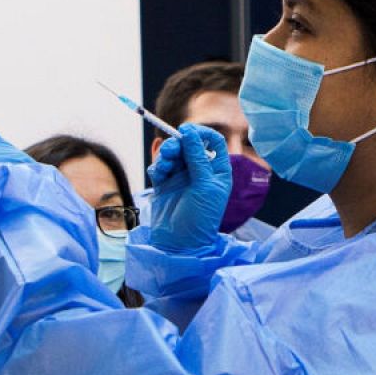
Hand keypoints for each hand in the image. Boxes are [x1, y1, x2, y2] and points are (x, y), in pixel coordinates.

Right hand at [146, 124, 230, 252]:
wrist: (180, 243)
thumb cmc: (200, 216)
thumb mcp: (204, 185)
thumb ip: (197, 157)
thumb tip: (189, 132)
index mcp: (217, 170)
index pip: (213, 141)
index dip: (201, 133)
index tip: (187, 131)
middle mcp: (200, 171)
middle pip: (188, 145)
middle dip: (178, 145)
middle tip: (171, 152)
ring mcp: (182, 177)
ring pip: (173, 154)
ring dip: (166, 156)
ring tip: (164, 167)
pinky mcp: (165, 185)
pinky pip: (160, 167)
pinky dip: (158, 167)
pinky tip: (158, 174)